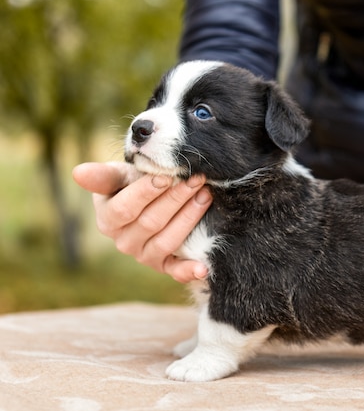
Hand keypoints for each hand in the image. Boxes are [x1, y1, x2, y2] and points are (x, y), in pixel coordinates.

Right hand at [72, 162, 211, 282]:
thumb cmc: (133, 183)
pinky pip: (176, 271)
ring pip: (167, 240)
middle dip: (176, 199)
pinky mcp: (165, 266)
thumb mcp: (118, 175)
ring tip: (205, 196)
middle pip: (151, 222)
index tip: (167, 176)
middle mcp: (124, 242)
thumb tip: (77, 172)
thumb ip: (103, 176)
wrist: (153, 196)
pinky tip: (202, 269)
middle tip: (196, 179)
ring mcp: (144, 256)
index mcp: (107, 220)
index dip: (146, 192)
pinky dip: (189, 271)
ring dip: (189, 218)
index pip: (125, 208)